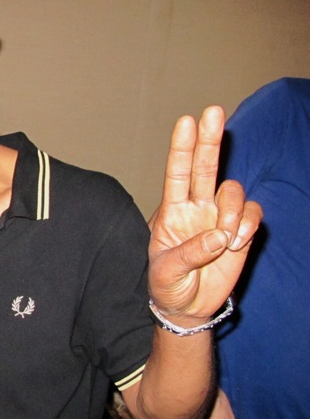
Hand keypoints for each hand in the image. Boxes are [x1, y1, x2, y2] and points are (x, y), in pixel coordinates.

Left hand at [147, 106, 262, 322]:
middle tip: (214, 111)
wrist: (186, 307)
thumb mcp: (166, 273)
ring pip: (232, 190)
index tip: (186, 122)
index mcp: (171, 211)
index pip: (176, 173)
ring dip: (233, 210)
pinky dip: (248, 224)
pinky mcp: (240, 230)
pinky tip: (237, 243)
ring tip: (226, 239)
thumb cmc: (167, 285)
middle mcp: (196, 207)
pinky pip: (252, 213)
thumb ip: (188, 254)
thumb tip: (219, 236)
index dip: (181, 147)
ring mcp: (219, 216)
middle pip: (204, 166)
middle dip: (209, 139)